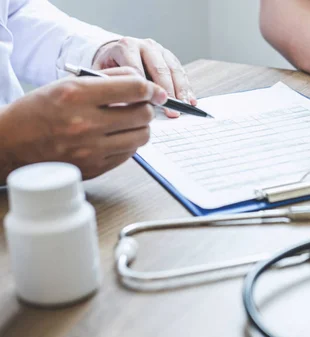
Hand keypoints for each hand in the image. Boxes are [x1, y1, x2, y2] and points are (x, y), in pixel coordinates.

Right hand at [0, 67, 167, 179]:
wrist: (10, 143)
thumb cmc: (38, 111)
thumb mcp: (66, 84)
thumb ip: (106, 80)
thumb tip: (142, 82)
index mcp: (76, 95)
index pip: (134, 88)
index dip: (151, 88)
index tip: (156, 91)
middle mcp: (85, 123)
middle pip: (143, 114)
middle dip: (146, 108)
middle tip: (141, 106)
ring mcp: (90, 149)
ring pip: (141, 136)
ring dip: (141, 127)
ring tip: (129, 121)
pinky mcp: (94, 167)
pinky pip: (129, 154)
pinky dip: (128, 143)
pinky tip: (116, 136)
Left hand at [92, 37, 195, 117]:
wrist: (115, 53)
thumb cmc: (109, 68)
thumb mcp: (101, 74)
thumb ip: (109, 85)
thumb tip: (120, 107)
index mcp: (126, 46)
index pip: (137, 69)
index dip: (143, 89)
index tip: (149, 105)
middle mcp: (145, 45)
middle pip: (159, 68)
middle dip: (166, 90)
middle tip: (170, 108)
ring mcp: (160, 51)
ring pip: (174, 70)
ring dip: (180, 90)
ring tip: (184, 106)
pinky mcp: (170, 58)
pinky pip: (181, 73)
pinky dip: (187, 88)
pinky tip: (190, 101)